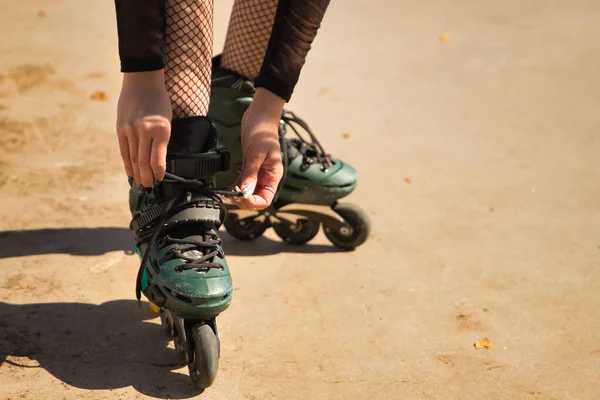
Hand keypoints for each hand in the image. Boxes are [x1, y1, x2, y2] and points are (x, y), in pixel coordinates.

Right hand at [116, 70, 171, 187]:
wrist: (142, 80)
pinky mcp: (120, 127)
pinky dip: (126, 163)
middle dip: (146, 177)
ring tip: (140, 183)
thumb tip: (158, 160)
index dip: (158, 172)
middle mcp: (144, 131)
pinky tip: (130, 171)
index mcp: (161, 130)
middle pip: (143, 162)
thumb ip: (162, 139)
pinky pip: (123, 150)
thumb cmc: (160, 100)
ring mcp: (130, 129)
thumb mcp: (167, 119)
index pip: (157, 159)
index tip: (160, 180)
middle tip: (149, 187)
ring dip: (136, 173)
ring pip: (132, 158)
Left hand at [235, 88, 284, 210]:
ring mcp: (259, 174)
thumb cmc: (262, 132)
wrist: (260, 116)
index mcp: (273, 176)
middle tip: (231, 195)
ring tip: (227, 193)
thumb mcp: (255, 154)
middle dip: (244, 201)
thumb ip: (251, 174)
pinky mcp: (250, 168)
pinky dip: (236, 187)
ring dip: (238, 195)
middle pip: (256, 199)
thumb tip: (245, 192)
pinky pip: (244, 183)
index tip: (240, 197)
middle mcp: (267, 177)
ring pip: (249, 192)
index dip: (253, 202)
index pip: (265, 199)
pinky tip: (227, 188)